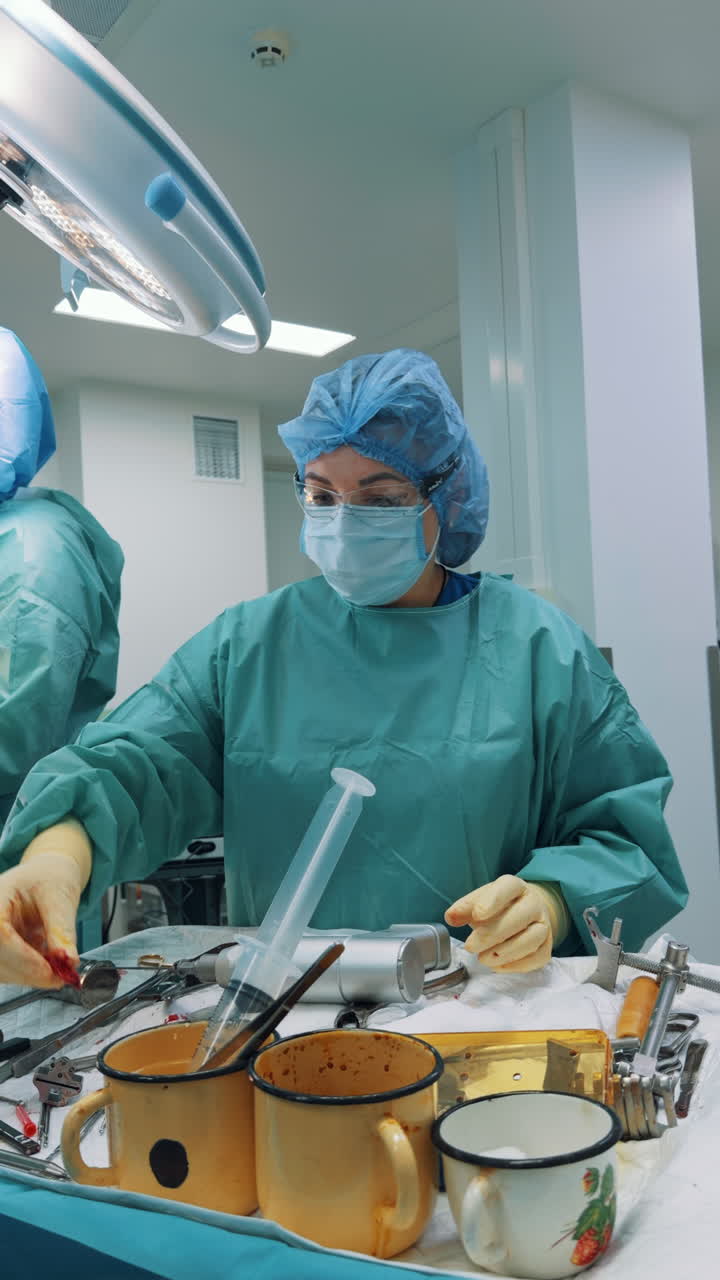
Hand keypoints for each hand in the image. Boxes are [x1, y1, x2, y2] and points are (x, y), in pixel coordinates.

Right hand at [0, 820, 90, 986]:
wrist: (46, 876)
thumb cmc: (50, 878)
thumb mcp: (61, 898)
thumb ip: (62, 930)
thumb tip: (68, 961)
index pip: (0, 933)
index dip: (22, 957)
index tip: (49, 971)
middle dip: (29, 972)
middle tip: (60, 976)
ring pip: (1, 970)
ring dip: (29, 975)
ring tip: (58, 967)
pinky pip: (8, 970)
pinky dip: (29, 973)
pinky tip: (46, 963)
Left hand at [445, 875, 563, 972]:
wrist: (526, 912)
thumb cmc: (499, 907)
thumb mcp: (480, 901)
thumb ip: (464, 908)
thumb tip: (451, 917)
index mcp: (516, 887)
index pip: (508, 888)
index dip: (492, 901)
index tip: (476, 915)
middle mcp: (534, 904)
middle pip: (520, 916)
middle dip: (492, 934)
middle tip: (470, 946)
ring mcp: (544, 925)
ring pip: (532, 938)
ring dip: (505, 952)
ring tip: (482, 959)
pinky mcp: (547, 946)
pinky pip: (537, 958)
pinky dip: (516, 965)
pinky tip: (497, 965)